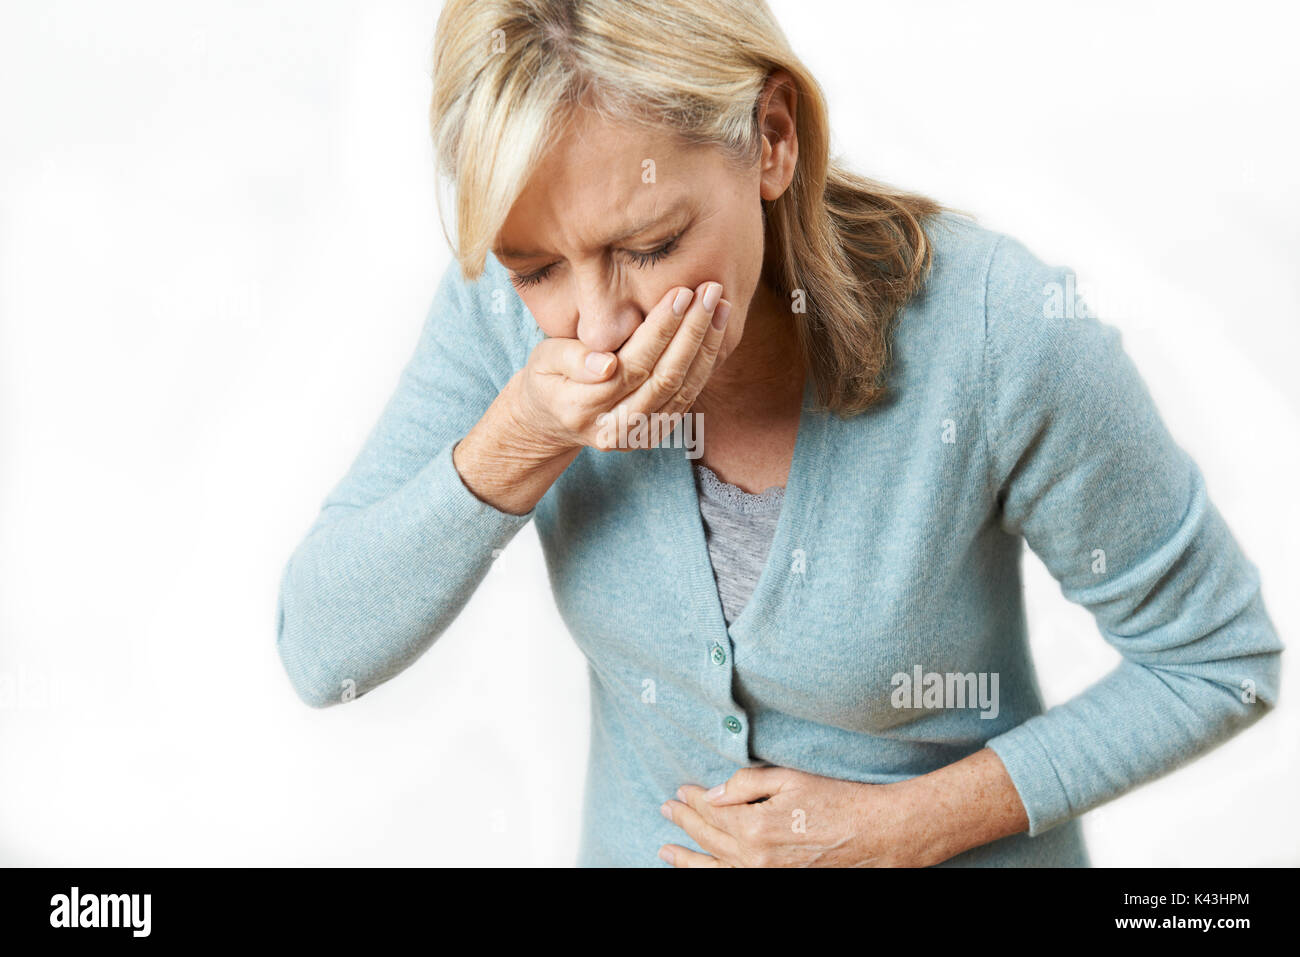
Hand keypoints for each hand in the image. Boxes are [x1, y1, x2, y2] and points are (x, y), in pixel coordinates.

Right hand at [505, 280, 730, 458]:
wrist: (550, 422)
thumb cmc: (547, 377)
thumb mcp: (544, 360)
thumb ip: (572, 358)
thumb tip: (607, 365)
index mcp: (582, 408)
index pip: (633, 364)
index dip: (661, 329)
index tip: (681, 293)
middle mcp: (613, 429)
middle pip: (665, 379)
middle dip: (693, 332)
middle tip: (711, 291)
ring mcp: (636, 438)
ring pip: (683, 391)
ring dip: (707, 347)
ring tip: (720, 306)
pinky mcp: (653, 436)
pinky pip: (687, 400)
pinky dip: (705, 365)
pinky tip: (715, 333)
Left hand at [658, 766, 933, 867]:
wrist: (877, 835)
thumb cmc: (838, 800)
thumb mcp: (790, 779)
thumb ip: (746, 784)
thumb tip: (712, 792)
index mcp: (756, 827)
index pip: (712, 812)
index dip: (693, 799)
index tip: (681, 790)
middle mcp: (756, 858)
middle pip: (709, 840)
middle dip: (685, 824)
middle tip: (666, 810)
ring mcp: (767, 876)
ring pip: (716, 868)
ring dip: (688, 859)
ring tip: (666, 851)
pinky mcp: (780, 882)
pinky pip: (736, 881)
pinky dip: (715, 875)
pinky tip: (704, 870)